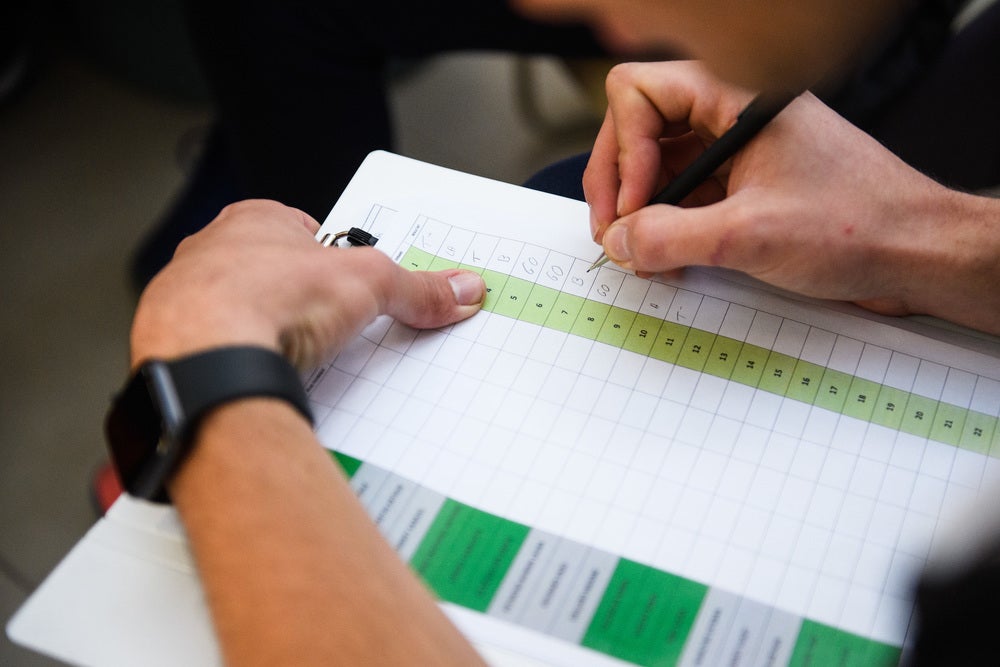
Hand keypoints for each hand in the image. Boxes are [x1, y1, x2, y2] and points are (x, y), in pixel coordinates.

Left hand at [131, 199, 484, 367]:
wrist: (202, 350)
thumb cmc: (268, 295)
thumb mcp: (367, 282)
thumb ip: (416, 288)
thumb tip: (458, 290)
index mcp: (255, 219)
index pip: (302, 231)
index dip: (332, 259)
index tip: (352, 284)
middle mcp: (212, 251)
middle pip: (268, 272)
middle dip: (298, 299)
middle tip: (329, 326)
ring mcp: (183, 296)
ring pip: (233, 310)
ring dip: (262, 330)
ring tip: (294, 355)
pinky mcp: (170, 341)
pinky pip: (211, 349)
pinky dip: (235, 361)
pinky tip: (257, 375)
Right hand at [584, 61, 999, 333]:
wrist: (920, 254)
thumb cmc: (858, 225)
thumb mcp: (748, 235)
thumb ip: (669, 237)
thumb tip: (618, 242)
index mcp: (736, 98)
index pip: (639, 94)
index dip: (622, 153)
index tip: (631, 210)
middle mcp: (732, 116)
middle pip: (640, 129)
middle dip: (621, 184)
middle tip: (615, 237)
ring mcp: (738, 152)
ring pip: (660, 167)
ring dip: (641, 212)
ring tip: (642, 258)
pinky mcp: (746, 187)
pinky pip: (686, 196)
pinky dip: (668, 228)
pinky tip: (670, 262)